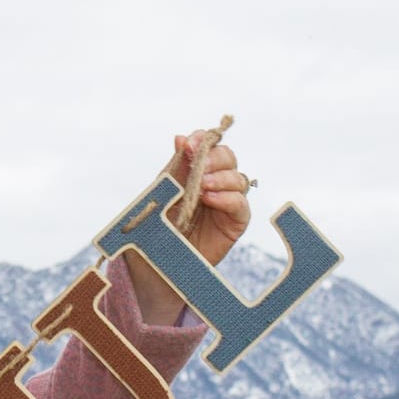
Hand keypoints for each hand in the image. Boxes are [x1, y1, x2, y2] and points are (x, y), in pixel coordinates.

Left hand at [165, 129, 251, 268]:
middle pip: (228, 157)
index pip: (208, 146)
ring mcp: (226, 201)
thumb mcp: (163, 192)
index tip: (190, 144)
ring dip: (221, 178)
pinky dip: (228, 198)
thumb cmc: (157, 225)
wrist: (158, 260)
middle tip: (200, 165)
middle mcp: (214, 182)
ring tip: (202, 186)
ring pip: (238, 178)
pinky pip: (241, 205)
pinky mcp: (235, 222)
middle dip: (214, 157)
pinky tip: (210, 199)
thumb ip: (175, 167)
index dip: (202, 140)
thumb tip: (180, 138)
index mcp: (194, 170)